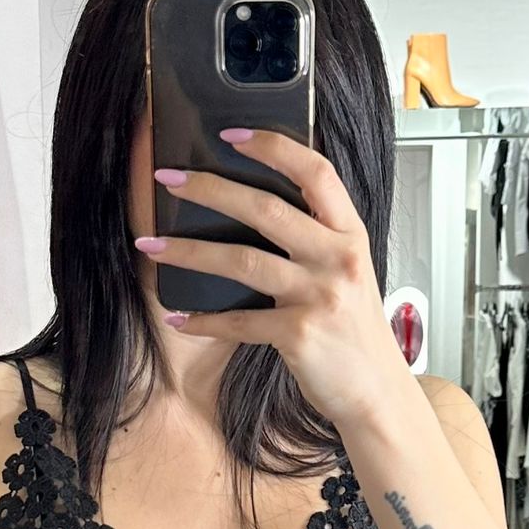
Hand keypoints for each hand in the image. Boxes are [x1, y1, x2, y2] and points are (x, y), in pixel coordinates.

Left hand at [136, 128, 411, 430]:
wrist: (377, 393)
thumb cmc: (355, 333)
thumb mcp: (348, 274)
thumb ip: (316, 240)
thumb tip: (252, 210)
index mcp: (350, 234)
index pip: (315, 172)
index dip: (272, 147)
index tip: (230, 135)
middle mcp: (338, 258)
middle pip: (265, 208)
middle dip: (209, 189)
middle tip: (168, 180)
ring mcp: (319, 296)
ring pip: (241, 260)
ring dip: (188, 251)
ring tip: (151, 245)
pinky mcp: (299, 334)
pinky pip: (238, 321)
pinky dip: (203, 320)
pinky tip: (179, 317)